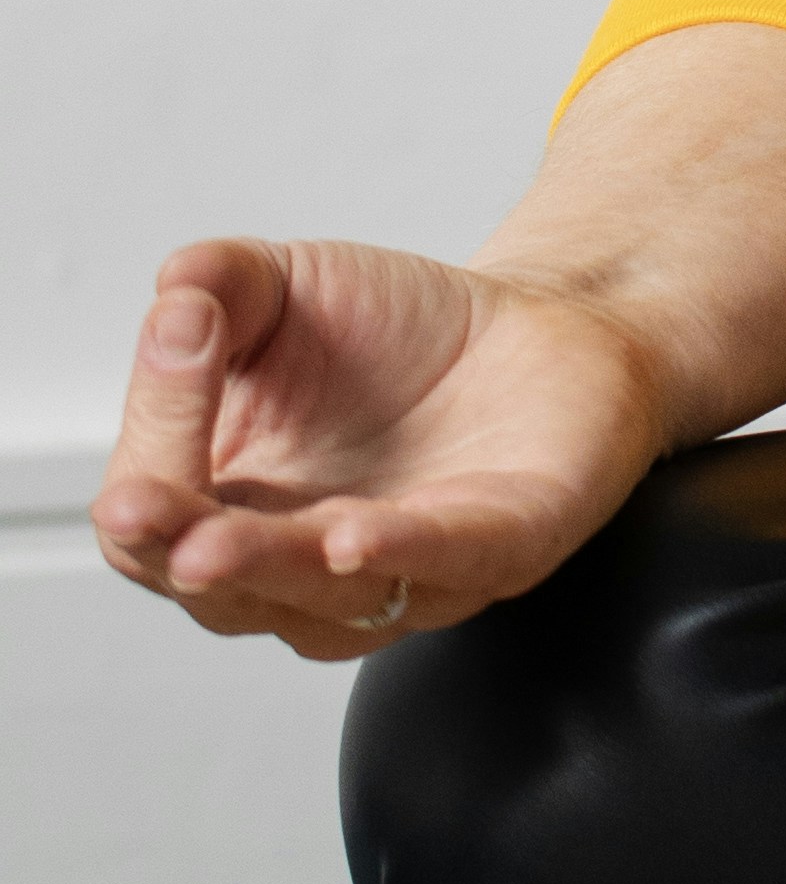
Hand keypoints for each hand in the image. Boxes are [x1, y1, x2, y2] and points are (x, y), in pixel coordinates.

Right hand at [90, 232, 666, 661]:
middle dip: (180, 548)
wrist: (543, 323)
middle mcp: (308, 570)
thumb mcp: (289, 288)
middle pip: (222, 591)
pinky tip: (351, 535)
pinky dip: (397, 551)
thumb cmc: (401, 331)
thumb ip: (220, 284)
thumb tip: (171, 294)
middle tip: (144, 510)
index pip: (154, 529)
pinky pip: (443, 564)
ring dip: (270, 565)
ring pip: (322, 599)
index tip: (170, 360)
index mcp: (235, 513)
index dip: (146, 464)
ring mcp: (406, 575)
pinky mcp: (505, 549)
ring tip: (217, 540)